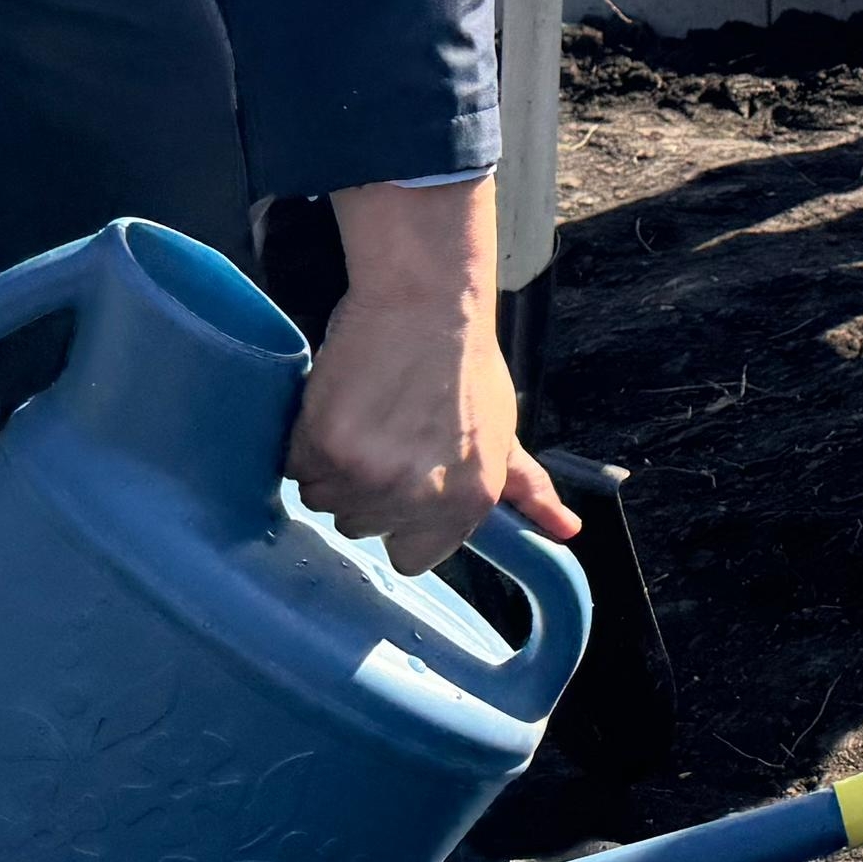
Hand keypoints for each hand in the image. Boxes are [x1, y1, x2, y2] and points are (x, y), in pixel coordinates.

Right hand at [292, 175, 572, 575]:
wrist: (427, 303)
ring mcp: (368, 474)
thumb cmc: (467, 365)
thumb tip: (566, 532)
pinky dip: (304, 442)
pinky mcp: (324, 444)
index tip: (401, 485)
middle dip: (365, 489)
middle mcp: (418, 496)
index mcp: (468, 502)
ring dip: (331, 466)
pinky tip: (336, 407)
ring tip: (362, 418)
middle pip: (361, 526)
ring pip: (322, 498)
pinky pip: (296, 467)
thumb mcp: (504, 433)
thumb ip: (526, 489)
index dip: (401, 522)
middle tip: (383, 435)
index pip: (413, 558)